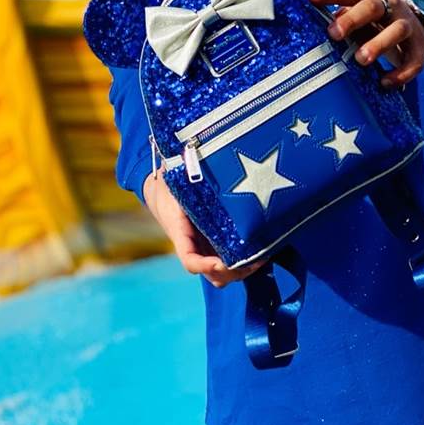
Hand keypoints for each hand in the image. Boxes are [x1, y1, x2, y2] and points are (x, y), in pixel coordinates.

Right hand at [143, 173, 264, 287]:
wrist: (160, 191)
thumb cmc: (169, 182)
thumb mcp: (175, 175)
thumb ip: (186, 169)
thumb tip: (197, 150)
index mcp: (179, 232)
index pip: (190, 260)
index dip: (205, 266)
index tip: (220, 263)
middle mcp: (193, 246)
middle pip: (214, 274)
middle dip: (233, 271)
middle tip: (255, 259)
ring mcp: (206, 249)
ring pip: (225, 273)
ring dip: (242, 270)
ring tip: (262, 256)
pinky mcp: (217, 246)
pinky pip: (231, 262)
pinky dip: (245, 262)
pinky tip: (263, 249)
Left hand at [303, 0, 423, 87]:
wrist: (416, 23)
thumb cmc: (374, 21)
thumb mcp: (357, 14)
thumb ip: (338, 20)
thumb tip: (308, 33)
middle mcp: (389, 5)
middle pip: (372, 7)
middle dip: (352, 20)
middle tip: (334, 34)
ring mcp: (406, 24)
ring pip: (396, 30)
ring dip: (379, 44)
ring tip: (361, 59)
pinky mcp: (419, 46)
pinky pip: (413, 60)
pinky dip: (401, 73)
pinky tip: (385, 83)